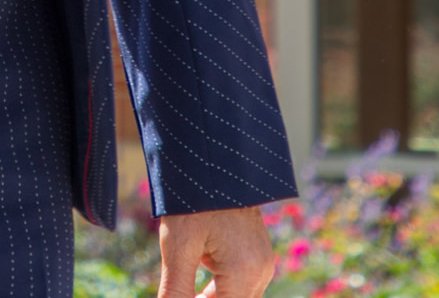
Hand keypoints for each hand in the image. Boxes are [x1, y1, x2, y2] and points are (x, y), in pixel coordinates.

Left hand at [156, 205, 276, 296]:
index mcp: (244, 272)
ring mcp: (263, 264)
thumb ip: (176, 290)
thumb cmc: (193, 198)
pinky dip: (219, 292)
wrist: (213, 155)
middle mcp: (261, 272)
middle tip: (178, 291)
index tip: (177, 295)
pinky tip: (194, 288)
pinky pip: (240, 287)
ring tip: (184, 289)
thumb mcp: (178, 247)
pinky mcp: (257, 256)